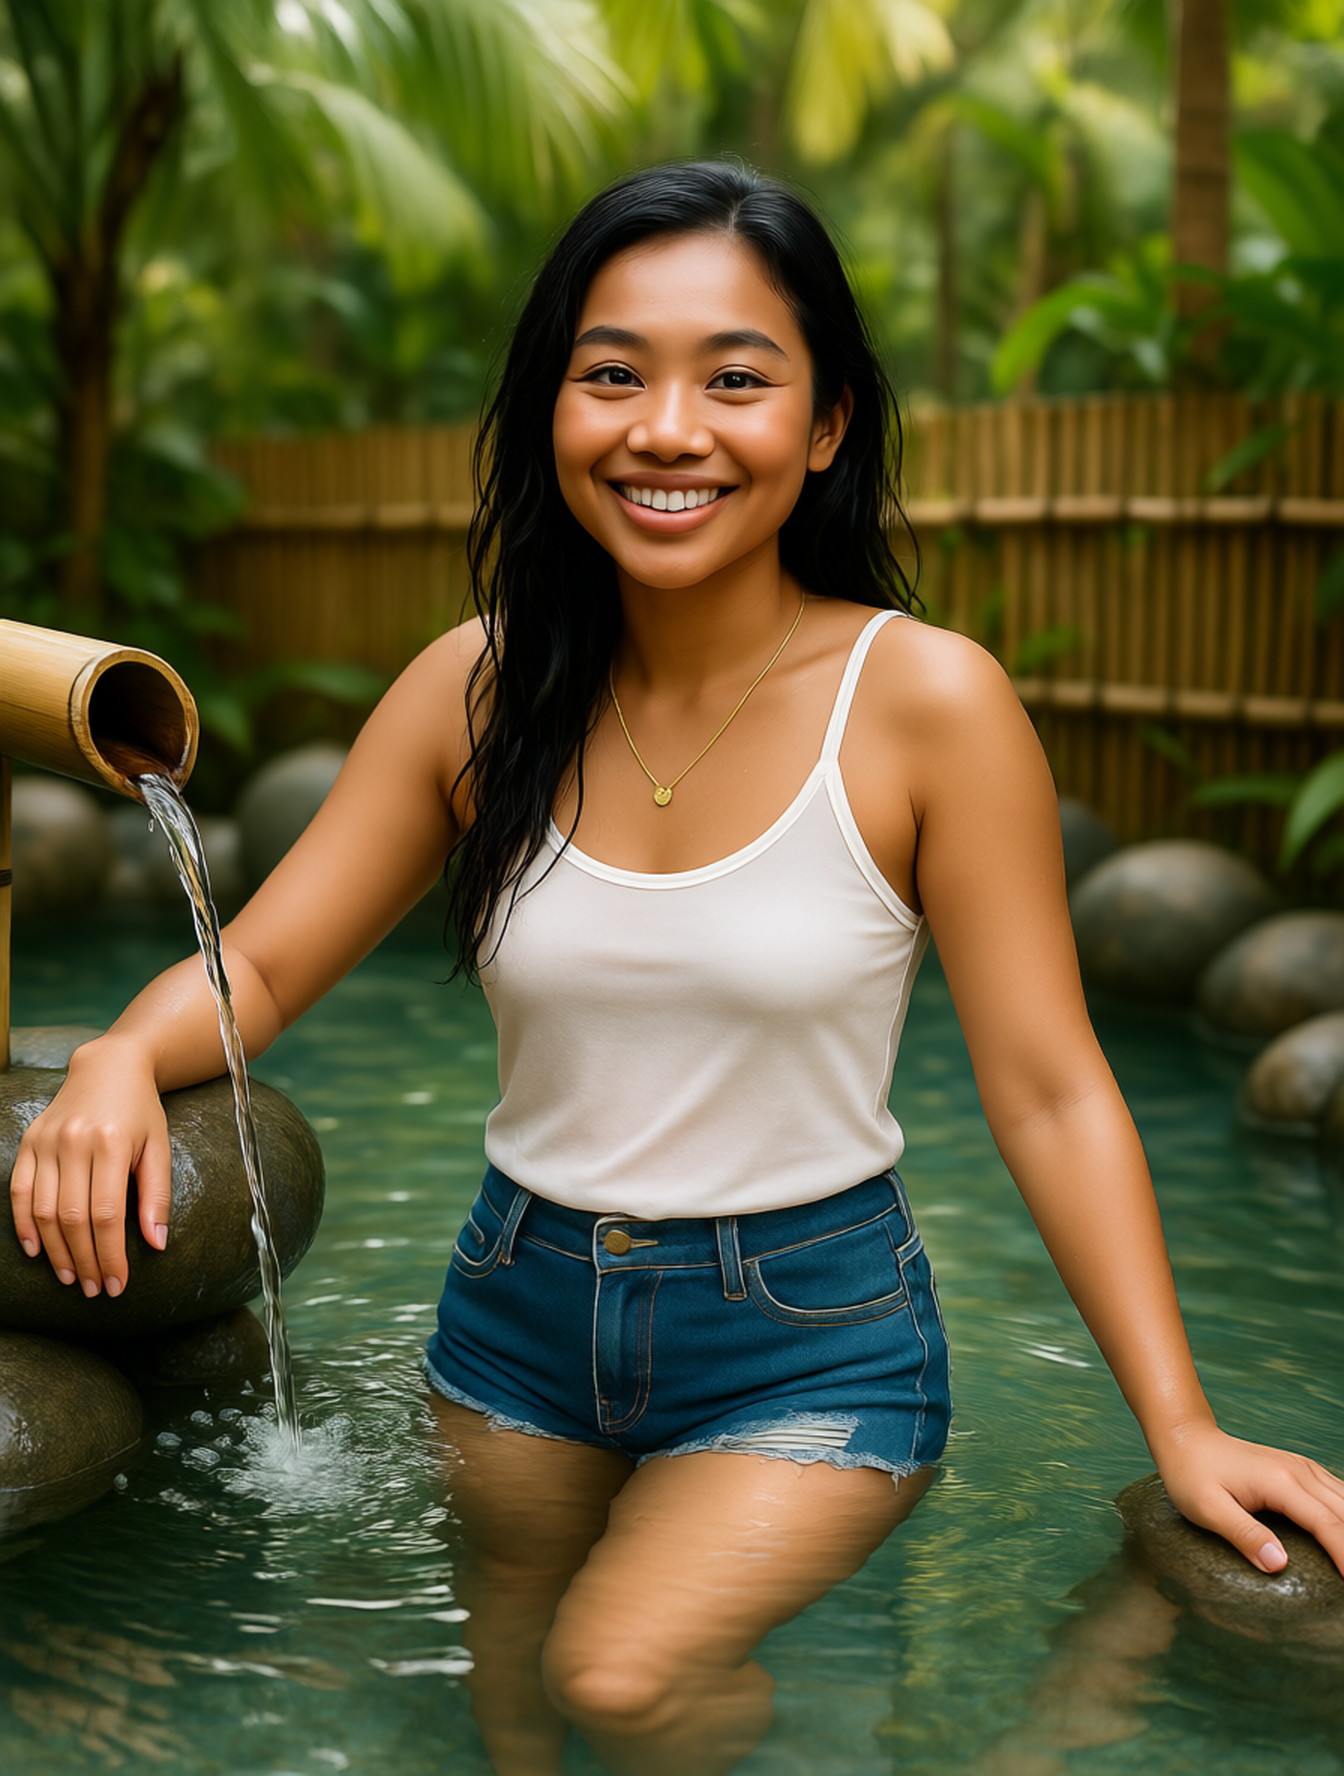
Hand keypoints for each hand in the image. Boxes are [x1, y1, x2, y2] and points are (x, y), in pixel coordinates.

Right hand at [9, 1039, 171, 1298]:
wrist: (109, 1067)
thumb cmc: (140, 1111)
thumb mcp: (159, 1147)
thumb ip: (157, 1195)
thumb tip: (156, 1244)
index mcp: (112, 1144)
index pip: (107, 1215)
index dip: (111, 1255)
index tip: (118, 1284)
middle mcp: (74, 1143)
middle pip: (73, 1218)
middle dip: (85, 1260)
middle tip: (96, 1289)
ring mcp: (46, 1142)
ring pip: (43, 1210)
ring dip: (56, 1251)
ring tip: (72, 1277)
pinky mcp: (28, 1142)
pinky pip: (18, 1191)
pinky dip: (24, 1224)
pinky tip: (36, 1250)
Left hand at [1156, 1421, 1343, 1576]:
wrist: (1186, 1438)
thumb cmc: (1191, 1474)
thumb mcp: (1207, 1508)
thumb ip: (1244, 1535)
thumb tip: (1278, 1563)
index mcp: (1280, 1482)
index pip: (1327, 1524)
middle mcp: (1298, 1471)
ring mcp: (1302, 1467)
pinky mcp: (1300, 1470)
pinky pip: (1337, 1492)